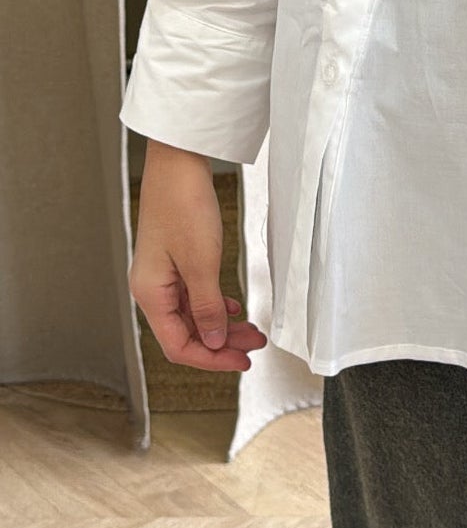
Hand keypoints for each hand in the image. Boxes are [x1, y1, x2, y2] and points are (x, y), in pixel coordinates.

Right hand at [130, 140, 268, 372]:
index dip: (211, 359)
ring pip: (194, 315)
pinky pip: (195, 296)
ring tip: (253, 331)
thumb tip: (213, 341)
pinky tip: (234, 309)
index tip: (241, 361)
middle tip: (255, 347)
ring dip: (223, 326)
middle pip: (187, 333)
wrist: (177, 166)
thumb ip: (207, 308)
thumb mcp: (202, 264)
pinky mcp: (176, 262)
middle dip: (222, 344)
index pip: (178, 346)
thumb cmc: (182, 206)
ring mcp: (164, 276)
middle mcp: (153, 289)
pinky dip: (216, 306)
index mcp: (151, 294)